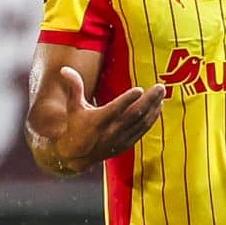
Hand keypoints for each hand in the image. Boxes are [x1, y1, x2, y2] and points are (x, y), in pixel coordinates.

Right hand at [39, 67, 166, 172]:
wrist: (77, 156)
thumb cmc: (76, 126)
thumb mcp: (74, 107)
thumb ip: (74, 87)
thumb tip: (64, 68)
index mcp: (98, 120)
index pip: (115, 109)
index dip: (128, 100)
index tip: (139, 89)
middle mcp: (111, 130)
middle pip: (134, 114)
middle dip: (149, 100)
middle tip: (160, 87)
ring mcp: (121, 138)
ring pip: (141, 122)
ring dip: (153, 108)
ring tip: (161, 94)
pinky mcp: (127, 143)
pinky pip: (142, 130)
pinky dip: (152, 119)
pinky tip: (158, 107)